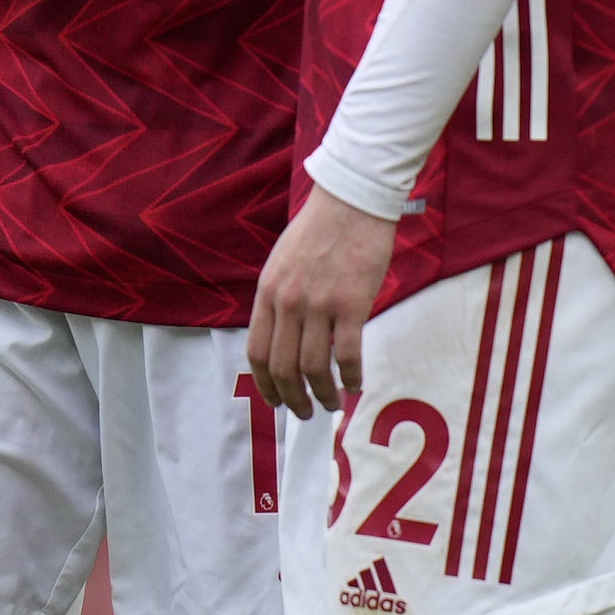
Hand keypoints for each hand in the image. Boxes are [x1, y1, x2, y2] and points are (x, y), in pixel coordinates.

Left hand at [246, 182, 397, 416]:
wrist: (351, 202)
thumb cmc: (319, 230)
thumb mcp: (282, 262)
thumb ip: (279, 299)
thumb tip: (285, 338)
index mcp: (267, 293)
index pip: (257, 352)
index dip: (266, 385)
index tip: (278, 401)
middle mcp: (288, 302)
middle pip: (283, 368)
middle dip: (293, 399)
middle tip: (306, 413)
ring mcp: (319, 304)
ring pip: (314, 367)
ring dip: (323, 394)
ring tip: (333, 403)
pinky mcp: (352, 303)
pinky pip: (348, 353)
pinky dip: (352, 375)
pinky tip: (357, 383)